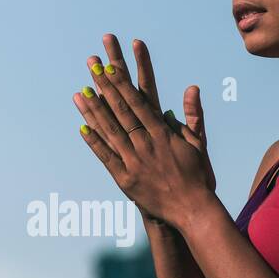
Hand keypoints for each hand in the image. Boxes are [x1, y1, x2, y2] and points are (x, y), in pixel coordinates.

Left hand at [71, 34, 215, 231]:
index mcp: (162, 132)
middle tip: (92, 68)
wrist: (191, 209)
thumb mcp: (197, 142)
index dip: (122, 84)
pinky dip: (94, 142)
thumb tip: (192, 88)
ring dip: (93, 111)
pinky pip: (106, 157)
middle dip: (105, 87)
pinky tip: (82, 128)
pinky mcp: (125, 179)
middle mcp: (145, 143)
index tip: (110, 68)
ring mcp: (134, 161)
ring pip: (110, 131)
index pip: (138, 102)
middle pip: (120, 110)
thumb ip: (193, 114)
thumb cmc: (197, 175)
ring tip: (80, 93)